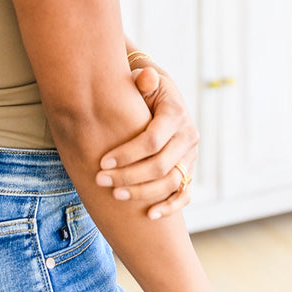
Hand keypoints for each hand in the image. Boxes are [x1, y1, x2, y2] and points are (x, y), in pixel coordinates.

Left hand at [95, 65, 198, 219]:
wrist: (161, 95)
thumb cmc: (145, 88)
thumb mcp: (145, 79)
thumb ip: (144, 79)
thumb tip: (145, 76)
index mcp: (176, 113)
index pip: (152, 141)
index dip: (127, 154)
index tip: (102, 162)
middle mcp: (188, 136)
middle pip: (160, 166)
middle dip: (129, 176)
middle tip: (101, 181)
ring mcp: (190, 156)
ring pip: (170, 182)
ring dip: (143, 192)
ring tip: (116, 195)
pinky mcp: (189, 170)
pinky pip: (184, 194)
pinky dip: (170, 206)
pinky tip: (150, 215)